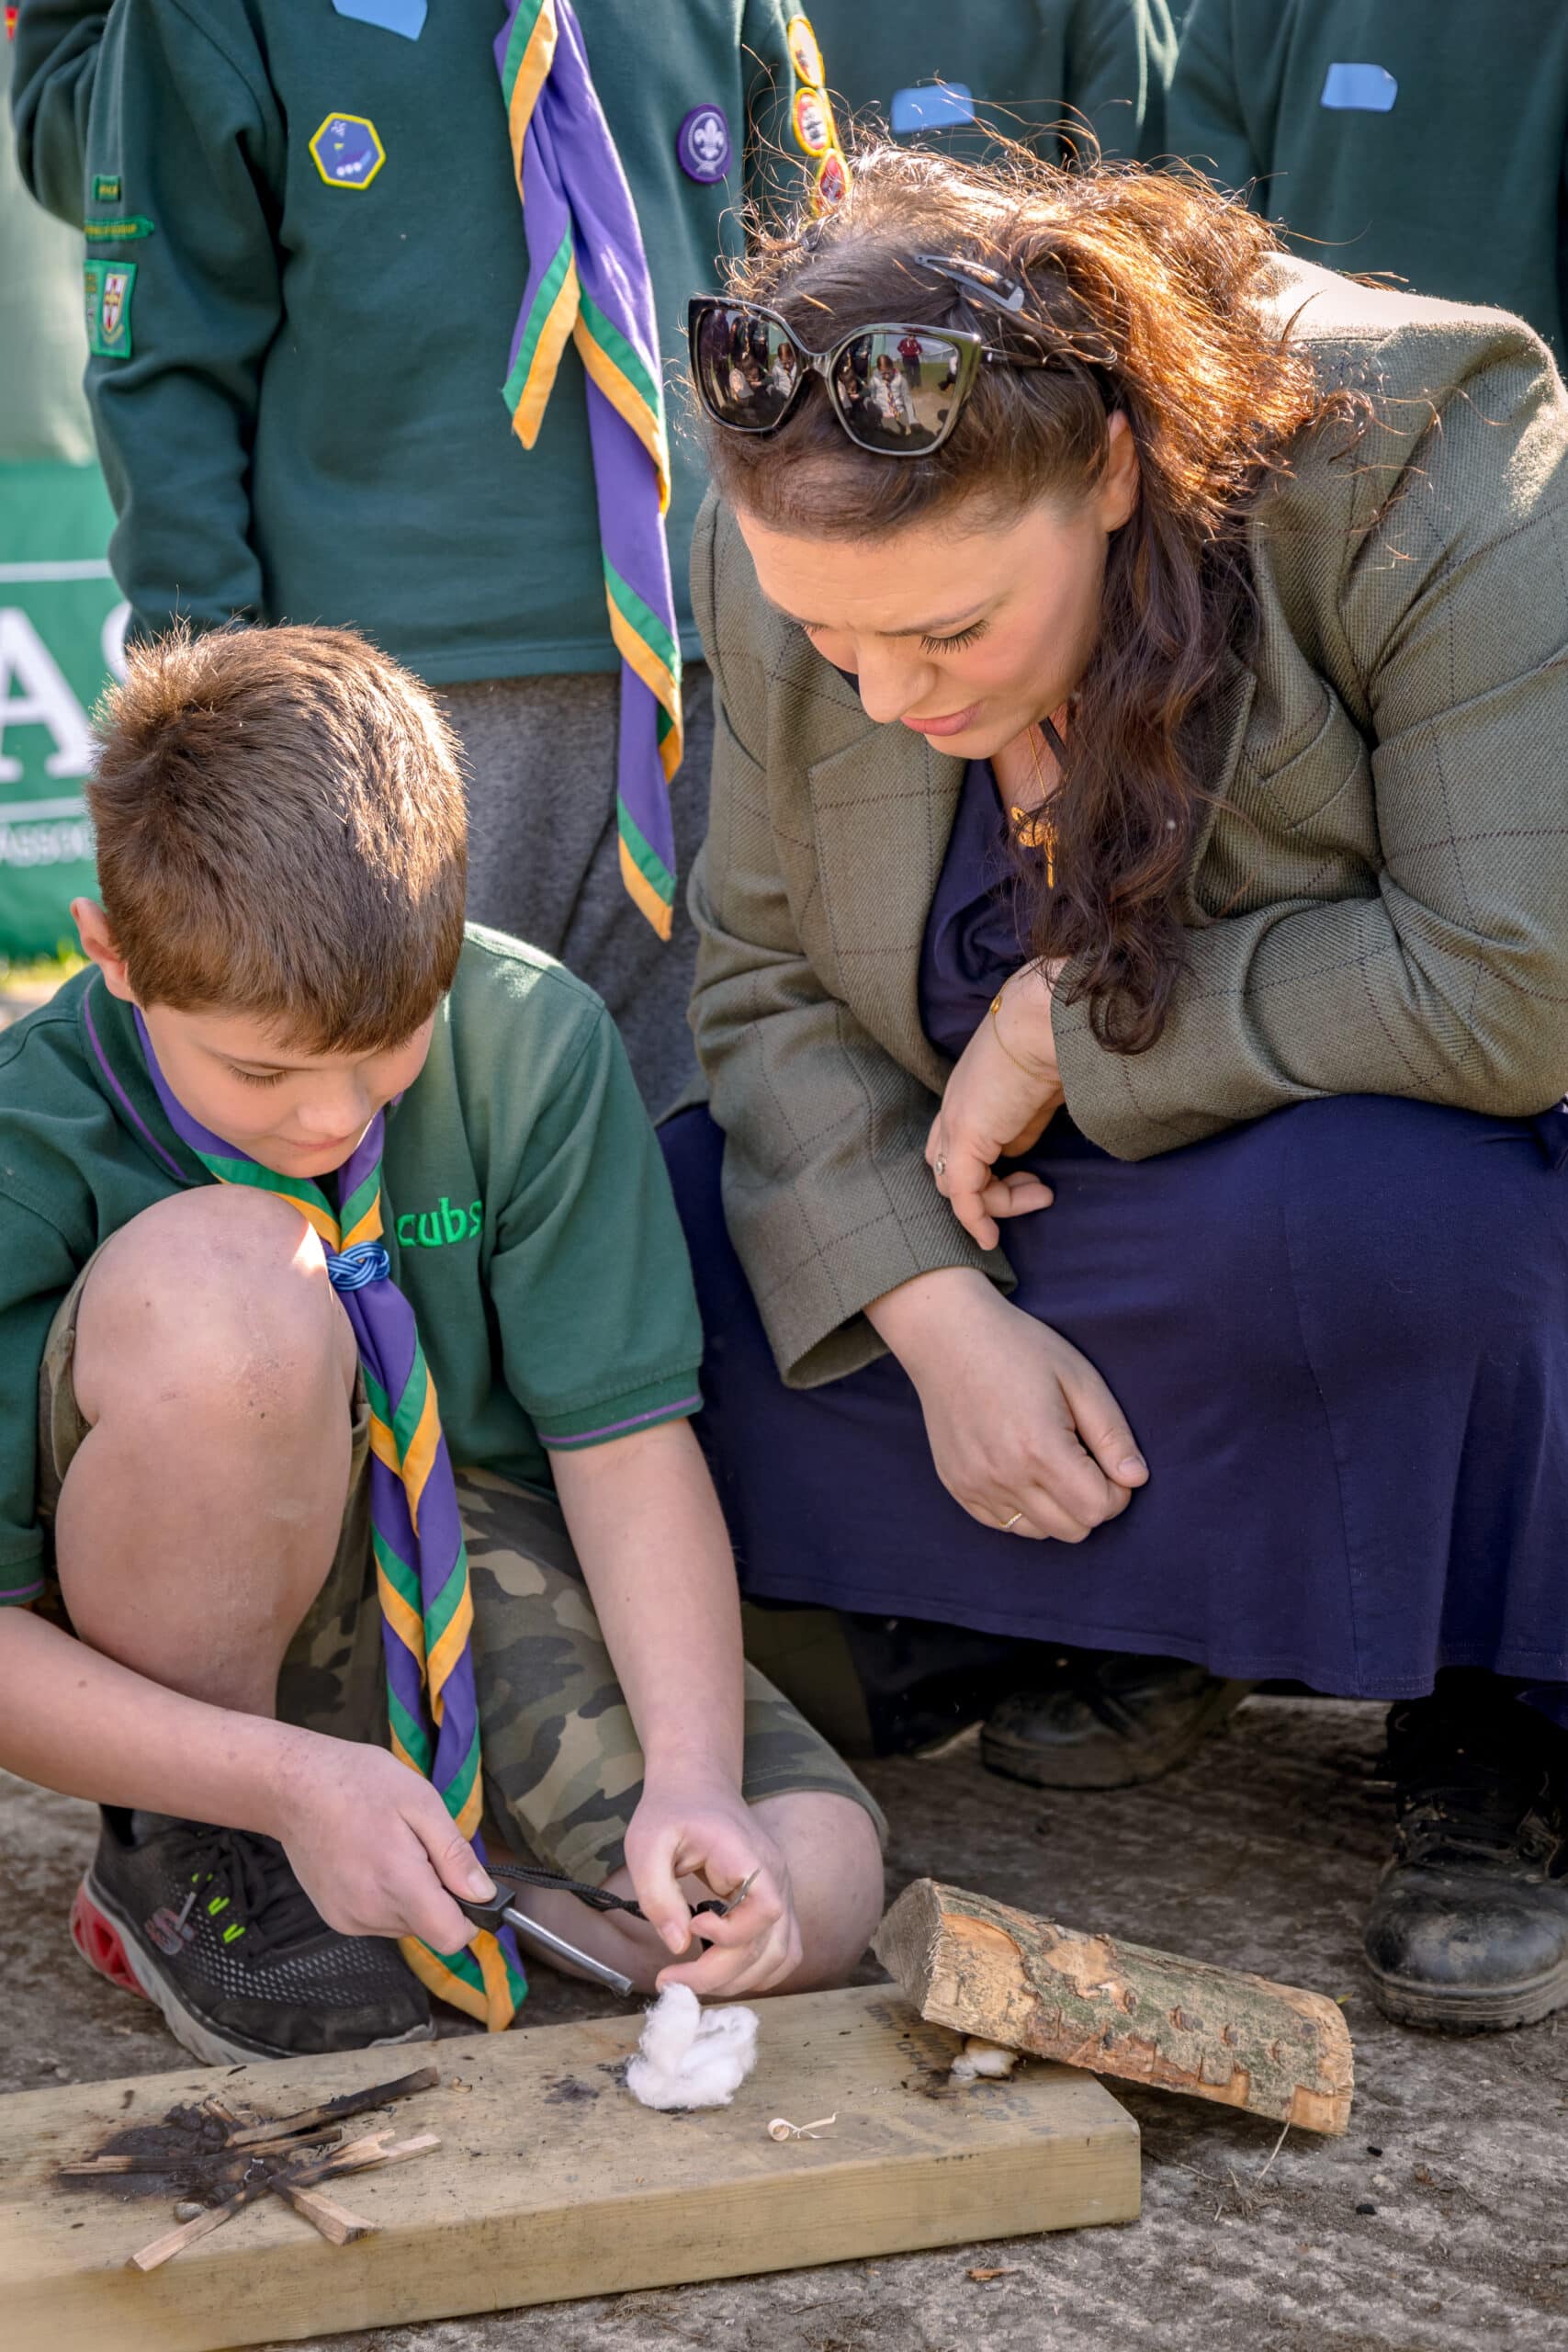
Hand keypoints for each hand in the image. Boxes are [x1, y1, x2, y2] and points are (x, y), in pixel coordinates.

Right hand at [270, 1730, 493, 1954]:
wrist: (293, 1787)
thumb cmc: (360, 1783)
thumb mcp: (421, 1802)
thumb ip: (454, 1854)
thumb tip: (485, 1895)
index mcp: (398, 1884)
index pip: (450, 1938)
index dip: (469, 1916)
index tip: (463, 1883)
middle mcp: (371, 1913)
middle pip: (428, 1928)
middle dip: (436, 1895)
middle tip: (416, 1847)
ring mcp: (349, 1920)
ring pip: (404, 1925)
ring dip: (410, 1896)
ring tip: (389, 1849)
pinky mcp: (334, 1918)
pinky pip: (378, 1920)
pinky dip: (385, 1897)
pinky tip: (369, 1861)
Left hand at [624, 1772, 800, 1997]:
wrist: (696, 1783)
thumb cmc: (671, 1811)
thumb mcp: (646, 1844)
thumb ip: (657, 1894)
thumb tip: (677, 1945)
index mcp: (750, 1856)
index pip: (765, 1911)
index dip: (730, 1933)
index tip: (691, 1925)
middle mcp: (776, 1876)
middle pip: (770, 1945)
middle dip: (719, 1974)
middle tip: (672, 1980)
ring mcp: (781, 1891)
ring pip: (780, 1956)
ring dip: (739, 1980)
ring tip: (693, 1979)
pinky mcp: (774, 1902)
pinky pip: (783, 1950)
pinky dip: (758, 1972)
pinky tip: (722, 1972)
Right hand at [881, 1273, 1147, 1541]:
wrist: (947, 1336)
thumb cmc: (1019, 1348)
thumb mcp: (1079, 1379)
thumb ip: (1112, 1435)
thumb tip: (1136, 1480)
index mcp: (1040, 1448)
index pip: (1098, 1509)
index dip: (1116, 1491)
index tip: (1108, 1462)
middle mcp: (1004, 1475)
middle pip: (1072, 1530)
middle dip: (1090, 1503)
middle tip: (1083, 1462)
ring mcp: (976, 1485)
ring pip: (1039, 1532)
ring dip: (1056, 1508)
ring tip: (1048, 1461)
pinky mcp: (958, 1487)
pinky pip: (1004, 1524)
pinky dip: (1023, 1507)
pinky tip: (1020, 1466)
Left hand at [926, 965, 1063, 1249]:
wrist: (1047, 1018)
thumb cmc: (1055, 1041)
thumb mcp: (1040, 1088)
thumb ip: (1027, 1119)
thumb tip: (1025, 1149)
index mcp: (970, 1091)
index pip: (956, 1142)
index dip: (985, 1168)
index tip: (1029, 1180)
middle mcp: (954, 1108)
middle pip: (949, 1166)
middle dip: (988, 1189)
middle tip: (1037, 1190)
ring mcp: (955, 1123)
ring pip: (956, 1184)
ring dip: (998, 1202)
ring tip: (1042, 1194)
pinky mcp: (966, 1138)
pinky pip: (962, 1194)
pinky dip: (974, 1220)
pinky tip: (991, 1239)